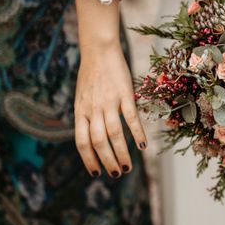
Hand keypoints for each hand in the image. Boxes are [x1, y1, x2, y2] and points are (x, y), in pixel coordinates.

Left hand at [74, 42, 146, 177]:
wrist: (99, 51)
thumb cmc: (92, 74)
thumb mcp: (82, 97)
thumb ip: (86, 116)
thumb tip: (91, 137)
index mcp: (81, 111)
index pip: (82, 142)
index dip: (88, 160)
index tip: (96, 173)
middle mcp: (93, 109)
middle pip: (98, 141)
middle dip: (107, 161)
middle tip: (117, 173)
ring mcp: (108, 102)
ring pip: (114, 133)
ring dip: (121, 153)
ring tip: (128, 166)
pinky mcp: (123, 94)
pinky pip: (131, 118)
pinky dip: (137, 133)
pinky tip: (143, 145)